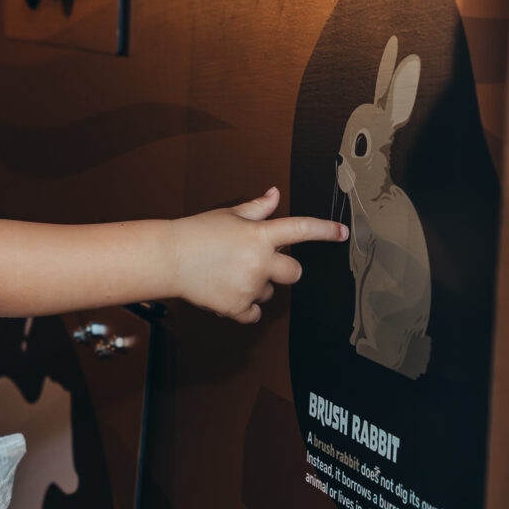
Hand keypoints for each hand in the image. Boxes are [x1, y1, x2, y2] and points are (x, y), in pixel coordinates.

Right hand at [170, 188, 346, 322]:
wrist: (168, 258)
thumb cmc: (196, 233)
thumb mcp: (229, 215)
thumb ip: (257, 209)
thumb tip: (274, 195)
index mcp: (259, 235)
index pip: (300, 230)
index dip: (324, 230)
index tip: (341, 233)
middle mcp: (259, 262)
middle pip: (294, 272)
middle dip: (284, 269)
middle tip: (262, 263)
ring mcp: (249, 286)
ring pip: (270, 292)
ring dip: (259, 286)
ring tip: (232, 274)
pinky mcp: (236, 307)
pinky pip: (255, 313)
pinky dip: (245, 306)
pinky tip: (228, 291)